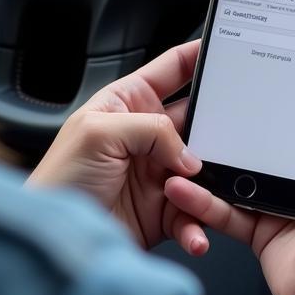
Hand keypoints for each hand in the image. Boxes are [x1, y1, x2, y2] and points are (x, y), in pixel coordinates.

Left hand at [28, 40, 210, 255]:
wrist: (56, 242)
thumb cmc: (60, 181)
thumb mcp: (99, 133)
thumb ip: (151, 129)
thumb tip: (188, 153)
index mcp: (129, 102)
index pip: (173, 68)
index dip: (200, 55)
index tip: (231, 51)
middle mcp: (148, 135)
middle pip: (199, 121)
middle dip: (220, 126)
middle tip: (238, 133)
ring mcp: (159, 173)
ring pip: (205, 169)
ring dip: (211, 182)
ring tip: (206, 192)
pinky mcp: (165, 211)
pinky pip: (195, 213)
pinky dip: (199, 224)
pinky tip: (194, 232)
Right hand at [164, 27, 294, 294]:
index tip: (267, 49)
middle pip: (269, 127)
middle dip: (238, 114)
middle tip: (208, 95)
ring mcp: (284, 194)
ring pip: (238, 165)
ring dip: (208, 157)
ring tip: (182, 143)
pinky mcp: (260, 223)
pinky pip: (223, 204)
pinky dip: (200, 199)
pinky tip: (182, 188)